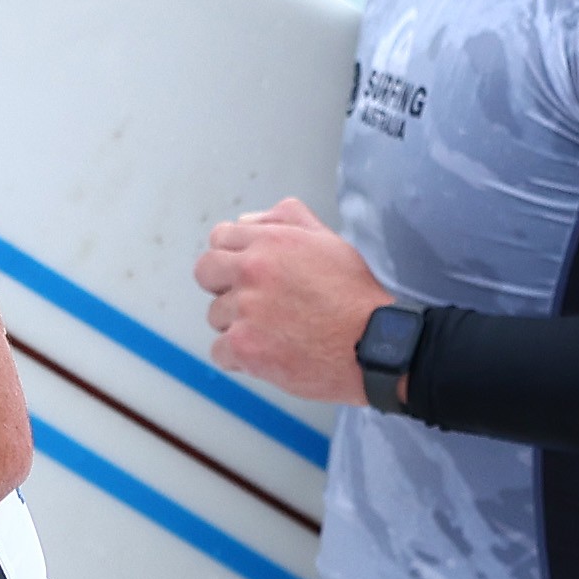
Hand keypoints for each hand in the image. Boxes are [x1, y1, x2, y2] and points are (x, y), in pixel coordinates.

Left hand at [194, 197, 394, 403]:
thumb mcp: (326, 240)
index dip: (232, 256)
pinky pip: (219, 352)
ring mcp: (245, 309)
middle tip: (253, 303)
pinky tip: (269, 354)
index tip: (247, 274)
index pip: (219, 238)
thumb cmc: (353, 294)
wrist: (373, 343)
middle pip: (205, 272)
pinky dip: (239, 358)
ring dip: (237, 325)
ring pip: (216, 316)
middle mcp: (253, 271)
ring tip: (276, 331)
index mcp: (270, 242)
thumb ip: (285, 220)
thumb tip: (245, 220)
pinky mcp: (244, 346)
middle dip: (223, 287)